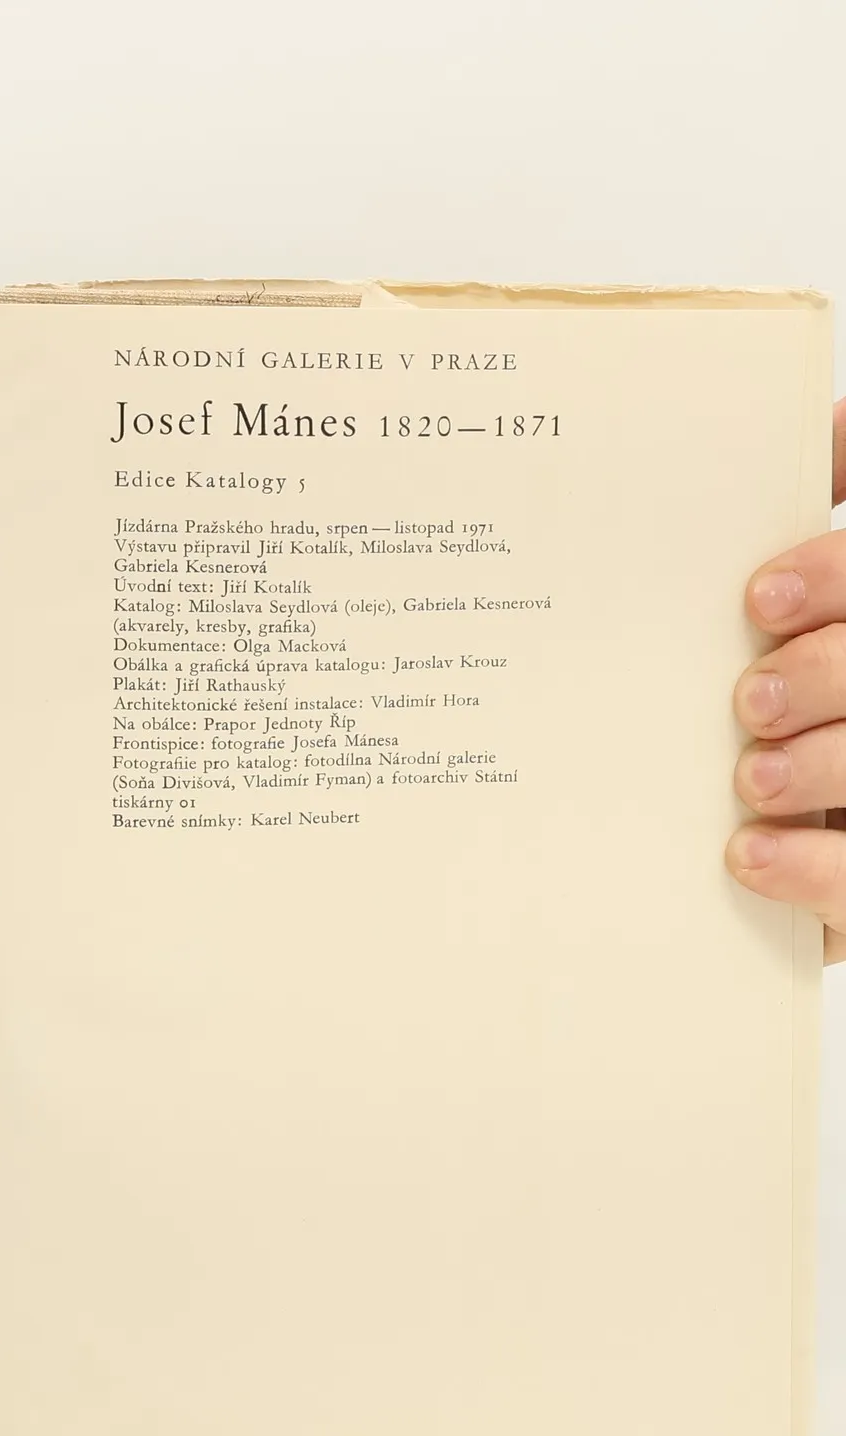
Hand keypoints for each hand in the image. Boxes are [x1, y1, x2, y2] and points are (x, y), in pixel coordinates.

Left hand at [729, 398, 845, 960]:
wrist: (805, 828)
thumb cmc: (806, 700)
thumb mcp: (812, 607)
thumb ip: (825, 509)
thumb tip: (826, 416)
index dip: (837, 579)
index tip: (759, 599)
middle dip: (832, 676)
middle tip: (752, 696)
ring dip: (824, 771)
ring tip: (753, 777)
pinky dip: (810, 872)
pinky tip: (746, 854)